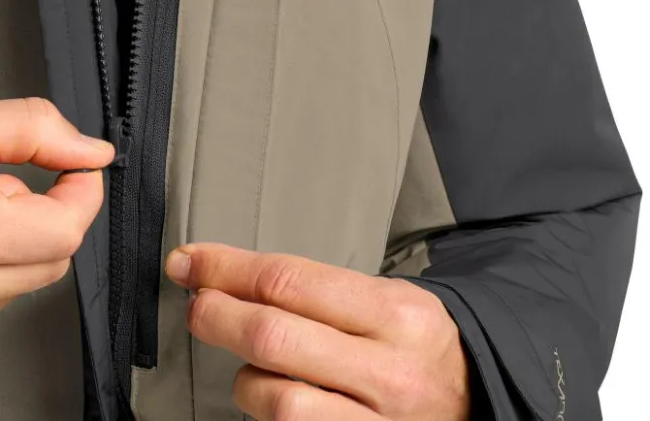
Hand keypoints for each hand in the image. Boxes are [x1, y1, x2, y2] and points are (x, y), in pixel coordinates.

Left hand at [166, 244, 470, 419]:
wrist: (480, 402)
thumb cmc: (416, 345)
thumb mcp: (383, 300)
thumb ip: (314, 292)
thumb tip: (226, 278)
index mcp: (393, 314)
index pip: (287, 280)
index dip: (224, 268)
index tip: (188, 262)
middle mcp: (389, 372)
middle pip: (272, 336)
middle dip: (216, 316)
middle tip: (196, 305)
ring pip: (275, 399)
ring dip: (245, 379)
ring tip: (254, 367)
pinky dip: (271, 414)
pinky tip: (277, 397)